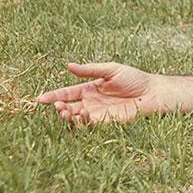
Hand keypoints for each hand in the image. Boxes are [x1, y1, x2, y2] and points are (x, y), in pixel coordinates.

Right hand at [34, 62, 192, 124]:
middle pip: (67, 107)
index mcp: (90, 88)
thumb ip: (90, 69)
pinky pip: (86, 126)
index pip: (67, 93)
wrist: (152, 93)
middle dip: (58, 108)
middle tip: (57, 106)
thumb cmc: (135, 79)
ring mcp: (96, 114)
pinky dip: (79, 122)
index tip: (40, 99)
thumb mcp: (111, 70)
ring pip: (73, 119)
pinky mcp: (104, 123)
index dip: (53, 96)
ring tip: (66, 111)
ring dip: (67, 116)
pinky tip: (80, 114)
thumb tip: (68, 66)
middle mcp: (90, 102)